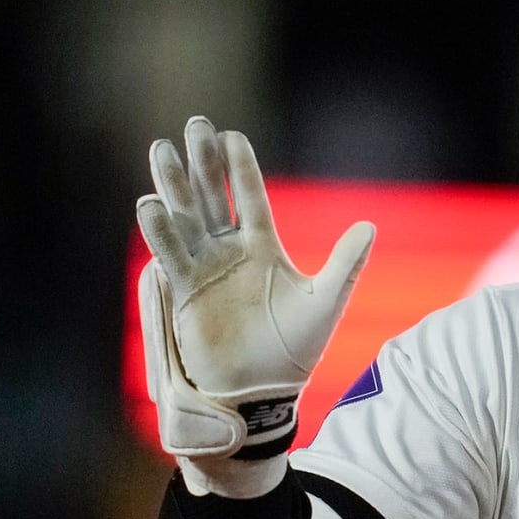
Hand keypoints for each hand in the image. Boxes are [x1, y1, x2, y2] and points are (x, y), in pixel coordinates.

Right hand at [137, 117, 373, 496]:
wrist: (263, 392)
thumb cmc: (296, 350)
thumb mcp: (327, 301)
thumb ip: (346, 263)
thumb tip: (368, 226)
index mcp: (262, 246)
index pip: (249, 196)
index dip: (240, 167)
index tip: (232, 136)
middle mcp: (228, 251)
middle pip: (211, 196)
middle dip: (202, 162)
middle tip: (194, 125)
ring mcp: (204, 268)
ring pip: (185, 217)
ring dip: (173, 186)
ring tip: (162, 150)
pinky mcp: (185, 291)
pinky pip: (170, 254)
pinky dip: (160, 230)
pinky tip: (150, 204)